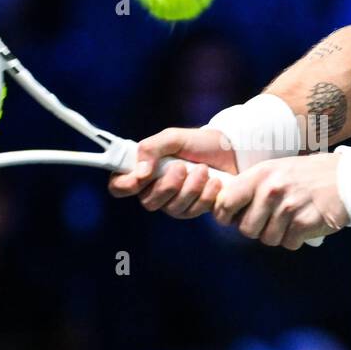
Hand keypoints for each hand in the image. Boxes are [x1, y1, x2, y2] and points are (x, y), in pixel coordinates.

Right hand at [107, 127, 236, 218]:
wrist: (232, 151)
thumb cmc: (198, 143)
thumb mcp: (173, 138)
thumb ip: (151, 149)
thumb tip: (140, 172)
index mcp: (143, 170)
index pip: (119, 186)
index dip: (125, 185)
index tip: (141, 177)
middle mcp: (154, 189)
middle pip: (148, 202)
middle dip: (168, 185)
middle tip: (182, 166)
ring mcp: (173, 203)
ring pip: (172, 209)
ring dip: (190, 188)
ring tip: (203, 169)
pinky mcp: (193, 210)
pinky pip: (192, 212)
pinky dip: (205, 196)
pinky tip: (215, 182)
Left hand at [212, 152, 346, 249]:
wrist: (349, 180)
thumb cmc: (309, 175)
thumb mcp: (278, 169)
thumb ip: (253, 186)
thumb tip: (226, 209)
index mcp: (261, 174)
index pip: (225, 201)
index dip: (225, 215)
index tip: (232, 219)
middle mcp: (271, 190)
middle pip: (246, 229)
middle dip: (257, 229)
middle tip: (271, 220)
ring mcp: (288, 207)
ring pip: (267, 239)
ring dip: (278, 235)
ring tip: (290, 220)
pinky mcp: (304, 223)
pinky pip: (288, 243)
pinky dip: (295, 239)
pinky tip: (304, 224)